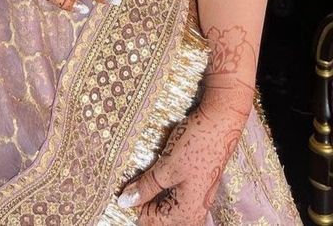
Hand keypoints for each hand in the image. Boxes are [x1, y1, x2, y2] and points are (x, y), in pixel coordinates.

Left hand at [116, 82, 252, 222]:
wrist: (220, 124)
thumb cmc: (195, 145)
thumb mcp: (166, 167)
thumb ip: (145, 188)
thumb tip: (124, 203)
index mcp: (186, 215)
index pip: (148, 221)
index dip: (133, 203)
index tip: (120, 187)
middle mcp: (193, 214)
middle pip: (158, 216)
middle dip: (143, 200)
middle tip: (129, 180)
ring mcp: (197, 201)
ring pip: (166, 205)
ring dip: (151, 192)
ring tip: (141, 174)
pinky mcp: (196, 187)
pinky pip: (174, 196)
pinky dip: (161, 186)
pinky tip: (156, 171)